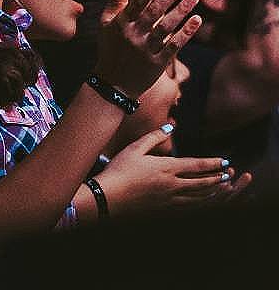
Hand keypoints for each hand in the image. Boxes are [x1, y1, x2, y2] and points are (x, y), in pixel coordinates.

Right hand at [95, 0, 201, 97]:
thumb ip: (116, 0)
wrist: (113, 84)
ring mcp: (146, 50)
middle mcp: (133, 35)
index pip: (137, 2)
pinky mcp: (157, 64)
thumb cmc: (111, 48)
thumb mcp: (106, 24)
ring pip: (166, 28)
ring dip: (181, 11)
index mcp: (121, 24)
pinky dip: (186, 32)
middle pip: (154, 12)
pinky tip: (197, 20)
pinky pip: (174, 45)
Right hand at [95, 128, 235, 215]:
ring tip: (222, 189)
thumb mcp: (135, 148)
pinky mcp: (162, 210)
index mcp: (165, 168)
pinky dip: (199, 204)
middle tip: (228, 176)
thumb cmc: (119, 170)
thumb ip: (154, 136)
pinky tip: (202, 203)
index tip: (224, 161)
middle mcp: (171, 185)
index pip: (195, 164)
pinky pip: (187, 207)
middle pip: (201, 183)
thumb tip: (170, 126)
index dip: (212, 163)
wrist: (108, 198)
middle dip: (216, 179)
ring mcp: (168, 200)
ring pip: (197, 198)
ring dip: (211, 193)